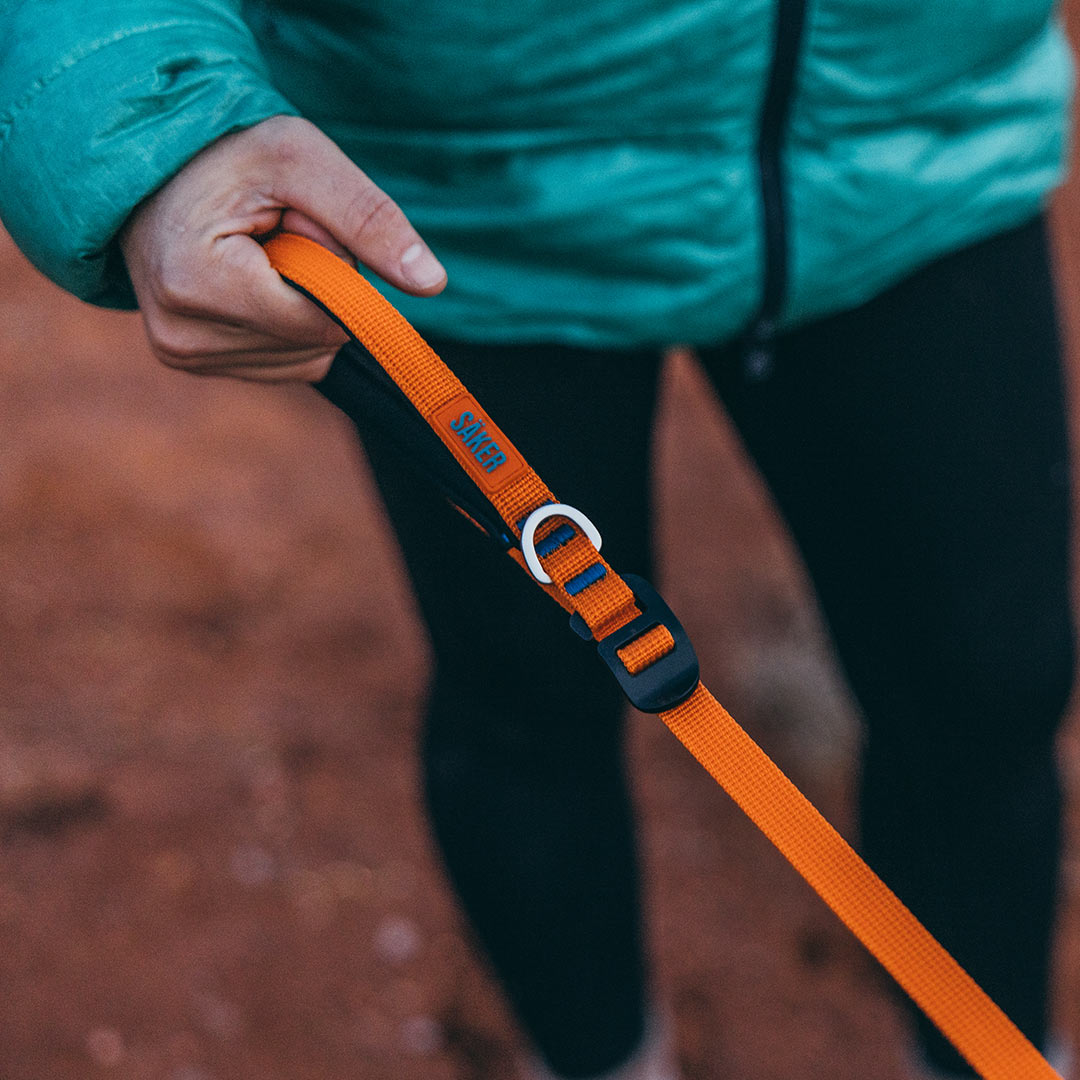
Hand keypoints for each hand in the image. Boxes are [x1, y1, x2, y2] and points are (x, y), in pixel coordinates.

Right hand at [119, 114, 445, 381]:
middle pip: (315, 343)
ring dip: (305, 308)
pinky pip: (284, 364)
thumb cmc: (226, 152)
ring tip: (259, 253)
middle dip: (319, 291)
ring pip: (305, 359)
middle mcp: (183, 335)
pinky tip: (252, 281)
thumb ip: (370, 218)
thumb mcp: (302, 157)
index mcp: (197, 284)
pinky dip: (287, 325)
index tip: (300, 224)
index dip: (335, 272)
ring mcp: (184, 355)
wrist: (149, 166)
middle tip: (276, 233)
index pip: (320, 320)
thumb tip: (432, 283)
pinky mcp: (190, 363)